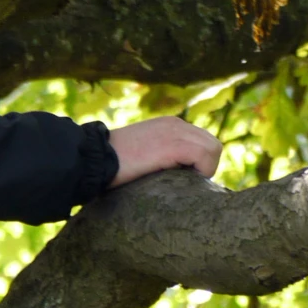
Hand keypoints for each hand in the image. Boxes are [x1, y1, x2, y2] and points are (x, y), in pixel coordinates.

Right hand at [107, 116, 221, 187]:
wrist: (94, 158)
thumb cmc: (112, 164)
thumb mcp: (143, 153)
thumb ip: (161, 156)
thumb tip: (180, 175)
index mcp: (169, 124)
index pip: (203, 140)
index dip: (199, 162)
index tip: (184, 178)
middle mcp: (176, 123)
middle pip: (213, 145)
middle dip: (206, 166)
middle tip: (186, 184)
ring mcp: (175, 132)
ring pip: (213, 150)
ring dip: (204, 170)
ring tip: (183, 184)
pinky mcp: (174, 144)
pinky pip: (205, 157)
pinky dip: (201, 172)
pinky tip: (182, 181)